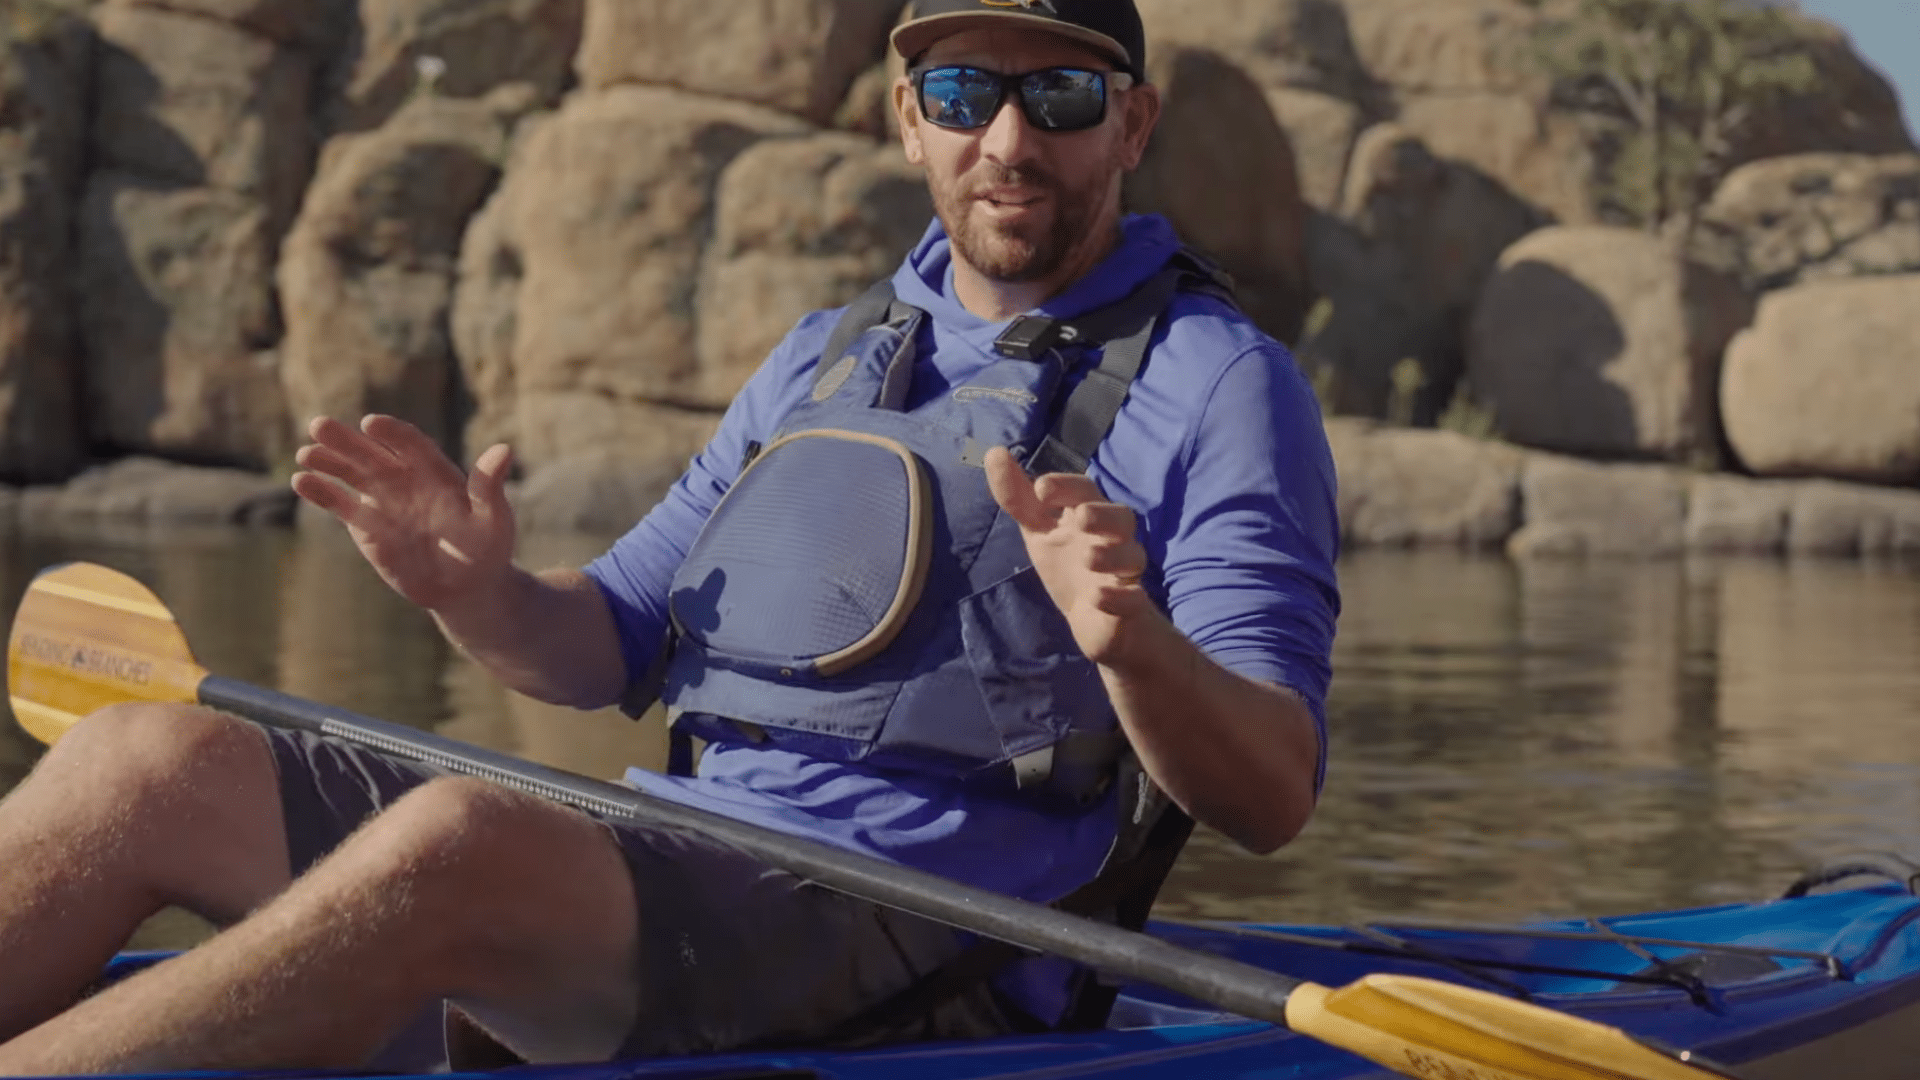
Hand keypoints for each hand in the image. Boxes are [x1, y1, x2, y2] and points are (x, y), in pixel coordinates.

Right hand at [290, 415, 516, 613]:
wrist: (466, 587)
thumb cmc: (487, 549)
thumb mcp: (493, 518)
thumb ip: (489, 486)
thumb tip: (505, 449)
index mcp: (436, 471)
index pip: (410, 444)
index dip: (391, 434)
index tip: (371, 424)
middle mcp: (405, 478)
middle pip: (372, 453)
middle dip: (347, 440)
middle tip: (319, 425)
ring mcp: (382, 499)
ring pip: (351, 473)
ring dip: (328, 461)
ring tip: (306, 453)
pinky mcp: (365, 523)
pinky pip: (339, 503)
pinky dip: (321, 492)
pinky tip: (301, 480)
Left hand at [983, 446, 1155, 665]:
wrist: (1096, 622)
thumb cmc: (1069, 566)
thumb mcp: (1039, 531)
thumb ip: (1018, 497)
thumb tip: (994, 452)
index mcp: (1090, 517)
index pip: (1085, 491)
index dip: (1066, 487)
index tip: (1040, 488)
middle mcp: (1112, 540)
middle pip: (1121, 519)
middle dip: (1103, 516)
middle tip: (1081, 517)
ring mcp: (1124, 574)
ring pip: (1133, 558)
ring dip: (1112, 556)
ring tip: (1089, 559)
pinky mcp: (1131, 606)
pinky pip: (1133, 600)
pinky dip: (1120, 598)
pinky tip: (1099, 598)